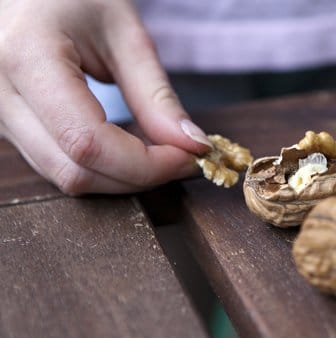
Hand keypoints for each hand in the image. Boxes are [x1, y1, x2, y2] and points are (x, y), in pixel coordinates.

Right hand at [0, 0, 210, 194]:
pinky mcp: (10, 127)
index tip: (190, 156)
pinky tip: (131, 151)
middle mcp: (1, 94)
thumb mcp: (125, 35)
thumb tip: (191, 145)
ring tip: (162, 154)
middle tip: (185, 158)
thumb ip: (156, 95)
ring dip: (122, 177)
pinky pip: (58, 165)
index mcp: (27, 59)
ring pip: (66, 177)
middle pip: (76, 171)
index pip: (88, 142)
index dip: (146, 164)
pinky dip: (103, 169)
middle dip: (139, 176)